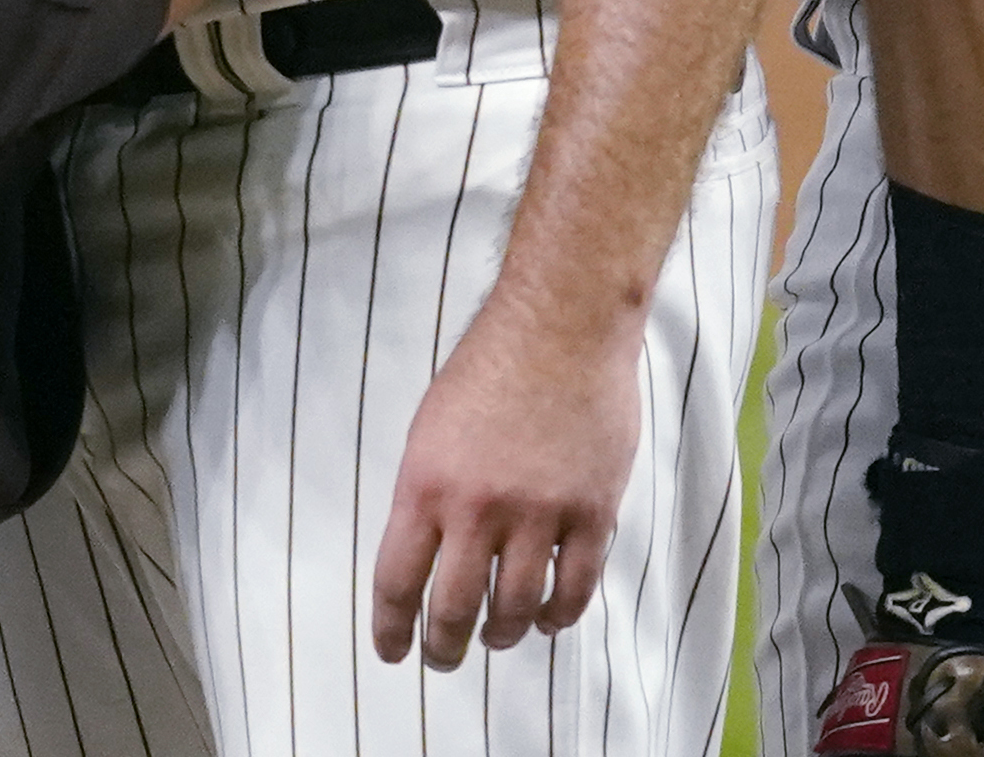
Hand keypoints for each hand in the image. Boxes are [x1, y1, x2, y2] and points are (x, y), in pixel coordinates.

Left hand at [369, 299, 641, 670]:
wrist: (563, 325)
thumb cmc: (491, 366)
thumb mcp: (430, 429)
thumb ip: (426, 496)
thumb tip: (428, 557)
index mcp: (425, 485)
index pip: (398, 582)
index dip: (391, 629)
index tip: (392, 651)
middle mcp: (478, 508)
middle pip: (454, 610)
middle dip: (444, 647)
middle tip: (444, 658)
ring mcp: (539, 514)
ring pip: (515, 610)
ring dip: (502, 635)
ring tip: (497, 637)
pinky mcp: (592, 513)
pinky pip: (574, 589)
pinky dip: (558, 615)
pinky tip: (547, 618)